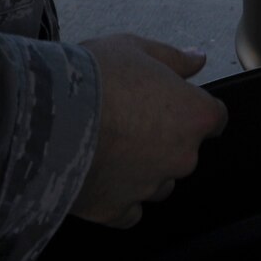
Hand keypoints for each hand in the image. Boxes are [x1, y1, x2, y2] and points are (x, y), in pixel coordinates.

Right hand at [71, 35, 228, 228]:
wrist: (45, 116)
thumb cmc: (95, 76)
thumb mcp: (136, 49)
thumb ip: (174, 59)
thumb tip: (198, 59)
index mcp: (194, 116)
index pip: (214, 118)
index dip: (191, 108)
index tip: (171, 104)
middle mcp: (182, 156)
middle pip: (184, 151)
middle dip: (163, 138)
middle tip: (127, 119)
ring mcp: (150, 187)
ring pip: (158, 182)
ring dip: (143, 169)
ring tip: (108, 146)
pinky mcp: (117, 211)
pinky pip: (128, 210)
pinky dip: (118, 197)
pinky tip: (99, 175)